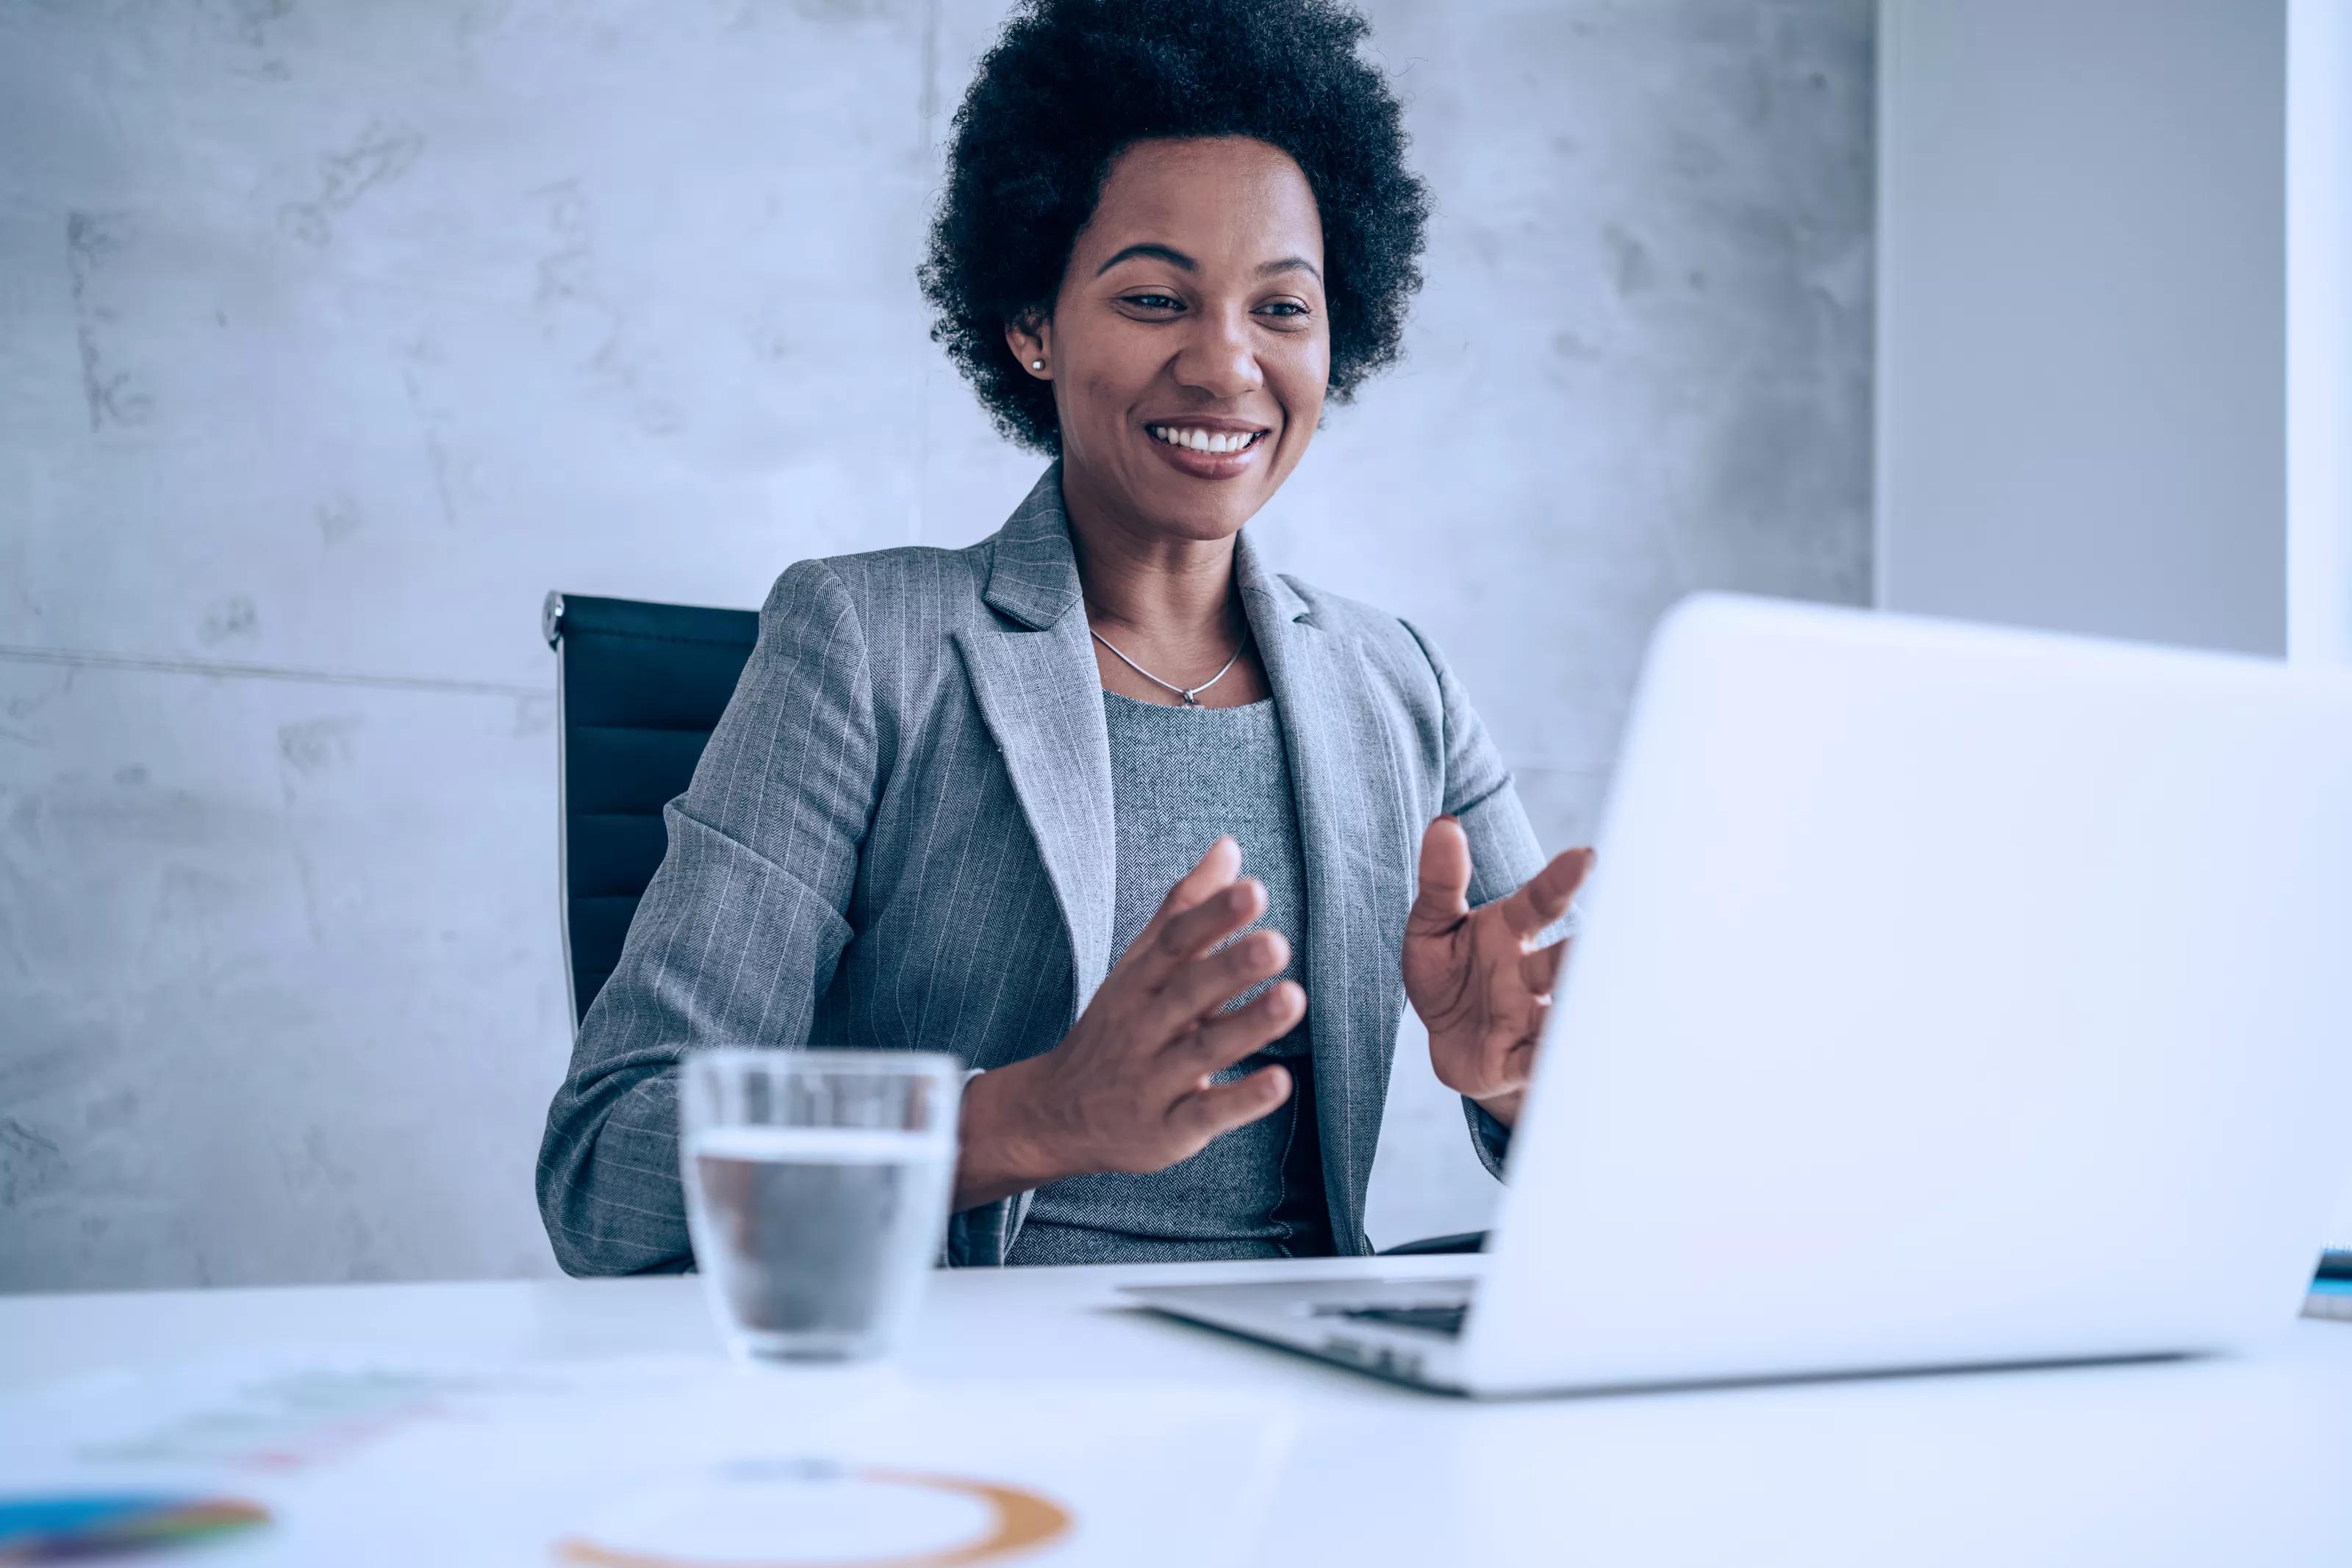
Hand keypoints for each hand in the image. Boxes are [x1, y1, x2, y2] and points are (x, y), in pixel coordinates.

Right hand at [952, 836, 1303, 1210]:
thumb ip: (1185, 909)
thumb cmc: (1116, 1029)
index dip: (1211, 917)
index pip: (1173, 943)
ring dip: (1247, 1026)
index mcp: (1138, 983)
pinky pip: (1204, 1114)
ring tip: (1293, 999)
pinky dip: (1240, 1100)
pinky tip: (1280, 1082)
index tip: (1253, 890)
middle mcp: (1142, 1028)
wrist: (1054, 1115)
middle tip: (1277, 943)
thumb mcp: (1141, 967)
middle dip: (1230, 967)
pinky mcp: (1167, 1130)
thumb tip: (1230, 848)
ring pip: (1201, 1051)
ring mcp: (1152, 1080)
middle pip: (1186, 993)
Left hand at [1402, 815, 1593, 1128]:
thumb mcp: (1431, 926)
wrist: (1449, 1040)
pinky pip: (1540, 1061)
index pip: (1539, 902)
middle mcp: (1529, 973)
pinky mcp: (1520, 1061)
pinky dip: (1554, 1060)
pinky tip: (1571, 1057)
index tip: (1585, 857)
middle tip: (1600, 943)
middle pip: (1559, 963)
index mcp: (1509, 931)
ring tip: (1593, 1003)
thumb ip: (1440, 881)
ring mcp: (1528, 1017)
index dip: (1559, 880)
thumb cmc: (1448, 974)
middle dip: (1578, 955)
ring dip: (1575, 1010)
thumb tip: (1444, 824)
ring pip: (1560, 1012)